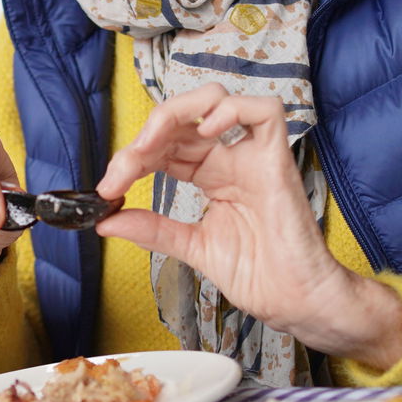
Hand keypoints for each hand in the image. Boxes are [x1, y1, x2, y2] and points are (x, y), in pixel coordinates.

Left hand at [93, 86, 401, 369]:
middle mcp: (231, 159)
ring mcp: (254, 156)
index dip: (132, 158)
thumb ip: (154, 230)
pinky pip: (265, 111)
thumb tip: (107, 220)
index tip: (107, 188)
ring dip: (176, 114)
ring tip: (151, 147)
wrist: (294, 301)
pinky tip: (205, 132)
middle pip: (182, 119)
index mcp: (211, 176)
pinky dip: (231, 110)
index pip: (165, 146)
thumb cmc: (259, 276)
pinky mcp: (278, 161)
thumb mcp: (192, 248)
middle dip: (143, 138)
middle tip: (121, 171)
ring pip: (217, 99)